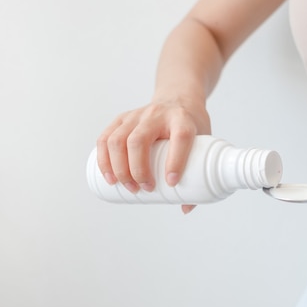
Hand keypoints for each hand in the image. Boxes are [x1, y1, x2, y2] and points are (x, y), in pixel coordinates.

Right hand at [96, 97, 210, 212]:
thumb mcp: (203, 143)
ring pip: (118, 140)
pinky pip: (105, 138)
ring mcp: (137, 115)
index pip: (180, 137)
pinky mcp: (122, 118)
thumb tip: (185, 208)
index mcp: (183, 120)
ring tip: (127, 187)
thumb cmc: (192, 126)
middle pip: (139, 140)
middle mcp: (158, 115)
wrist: (178, 98)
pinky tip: (109, 177)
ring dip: (118, 168)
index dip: (175, 161)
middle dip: (138, 170)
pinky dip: (104, 160)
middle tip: (145, 188)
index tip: (172, 183)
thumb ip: (198, 174)